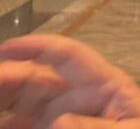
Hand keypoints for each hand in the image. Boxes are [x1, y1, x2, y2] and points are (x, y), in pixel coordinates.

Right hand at [0, 34, 139, 128]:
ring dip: (1, 95)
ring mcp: (59, 117)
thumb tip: (61, 120)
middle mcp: (75, 96)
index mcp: (102, 84)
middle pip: (35, 77)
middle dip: (8, 75)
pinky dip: (5, 122)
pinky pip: (19, 125)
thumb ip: (99, 128)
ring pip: (20, 101)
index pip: (68, 55)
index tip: (5, 48)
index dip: (37, 46)